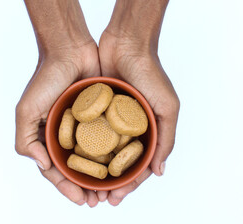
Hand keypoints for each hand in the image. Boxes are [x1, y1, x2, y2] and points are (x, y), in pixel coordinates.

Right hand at [15, 42, 100, 206]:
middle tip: (98, 201)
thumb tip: (43, 165)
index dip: (65, 187)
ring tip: (110, 192)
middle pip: (75, 168)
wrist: (70, 50)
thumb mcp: (26, 110)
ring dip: (99, 177)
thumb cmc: (46, 78)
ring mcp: (84, 126)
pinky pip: (107, 139)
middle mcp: (65, 134)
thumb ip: (26, 140)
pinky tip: (120, 166)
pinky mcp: (100, 116)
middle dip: (85, 187)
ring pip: (93, 158)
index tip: (81, 199)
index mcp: (46, 136)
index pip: (54, 169)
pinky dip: (112, 154)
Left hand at [97, 31, 179, 205]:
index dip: (128, 184)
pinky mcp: (95, 109)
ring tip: (84, 187)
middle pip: (117, 163)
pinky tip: (75, 161)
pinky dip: (83, 148)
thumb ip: (166, 139)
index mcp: (147, 131)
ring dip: (95, 172)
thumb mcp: (167, 106)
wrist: (127, 44)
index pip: (138, 165)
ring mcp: (110, 119)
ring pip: (101, 152)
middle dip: (108, 184)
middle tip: (97, 199)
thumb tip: (158, 172)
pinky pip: (88, 132)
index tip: (116, 198)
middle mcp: (128, 128)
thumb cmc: (151, 74)